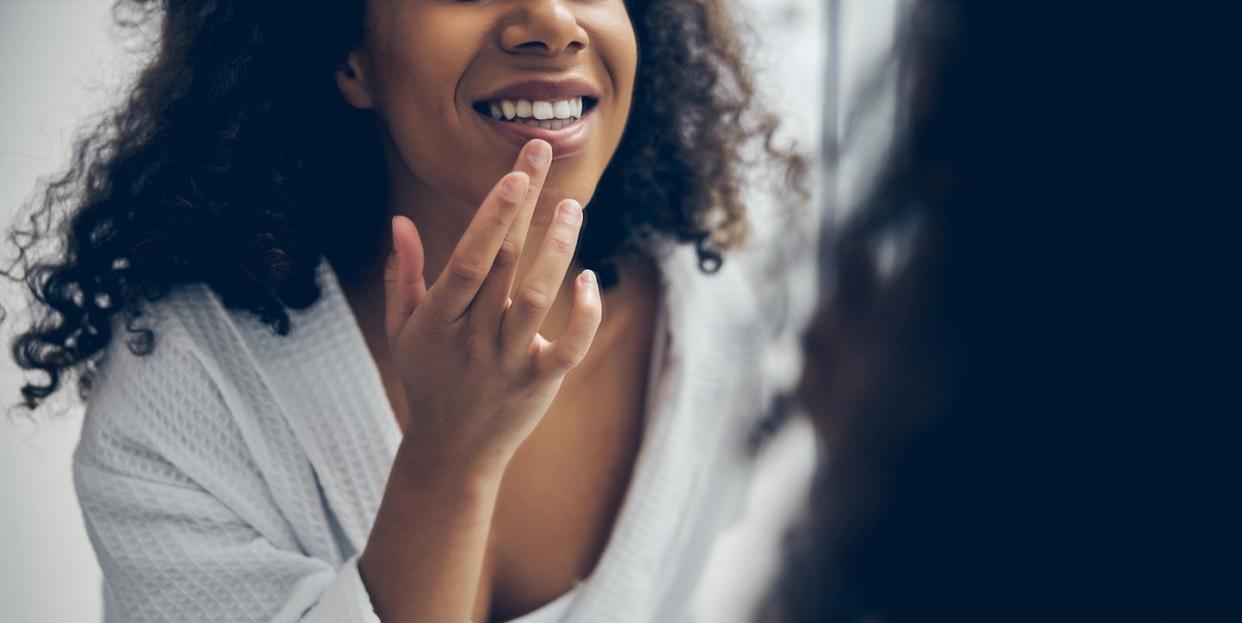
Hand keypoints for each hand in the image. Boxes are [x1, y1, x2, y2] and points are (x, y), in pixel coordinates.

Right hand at [383, 139, 602, 477]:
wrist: (452, 452)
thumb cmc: (428, 378)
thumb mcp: (404, 329)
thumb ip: (404, 274)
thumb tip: (400, 221)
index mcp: (437, 318)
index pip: (470, 257)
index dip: (493, 215)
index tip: (515, 174)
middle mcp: (473, 337)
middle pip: (505, 262)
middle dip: (525, 205)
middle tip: (542, 152)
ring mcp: (508, 361)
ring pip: (538, 298)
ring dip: (558, 249)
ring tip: (572, 207)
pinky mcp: (539, 383)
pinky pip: (570, 346)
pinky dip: (585, 314)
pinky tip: (590, 278)